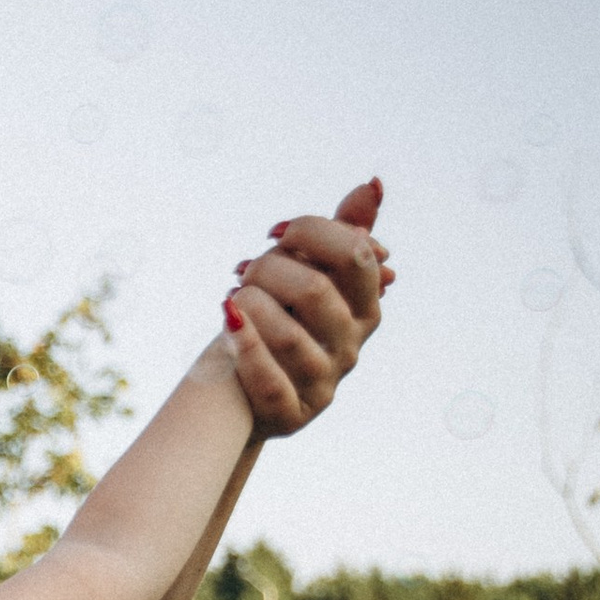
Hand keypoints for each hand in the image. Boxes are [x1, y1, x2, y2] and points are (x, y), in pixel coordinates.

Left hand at [221, 178, 390, 436]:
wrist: (239, 389)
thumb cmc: (274, 321)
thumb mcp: (305, 275)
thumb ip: (340, 234)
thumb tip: (372, 184)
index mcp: (364, 307)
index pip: (354, 256)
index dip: (312, 233)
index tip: (276, 233)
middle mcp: (351, 346)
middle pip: (316, 292)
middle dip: (270, 269)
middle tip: (245, 271)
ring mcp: (323, 384)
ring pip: (290, 337)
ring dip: (251, 307)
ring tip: (232, 298)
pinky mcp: (290, 414)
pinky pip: (269, 381)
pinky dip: (245, 346)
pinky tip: (226, 317)